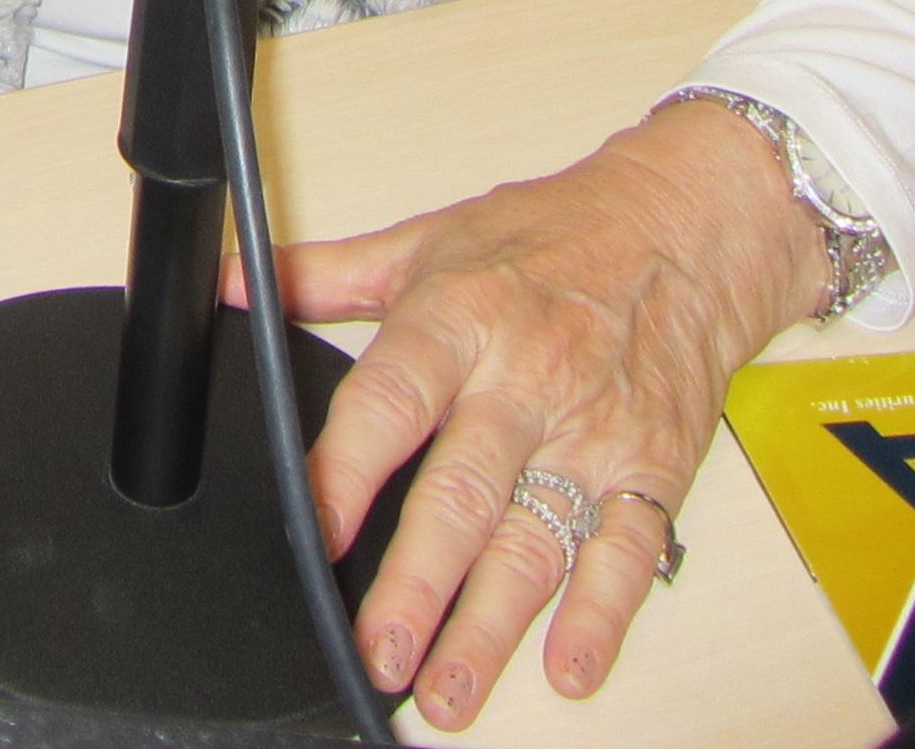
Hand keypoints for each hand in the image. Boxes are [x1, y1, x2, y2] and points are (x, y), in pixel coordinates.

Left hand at [232, 101, 827, 727]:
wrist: (685, 224)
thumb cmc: (551, 236)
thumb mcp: (428, 242)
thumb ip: (324, 273)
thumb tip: (230, 283)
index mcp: (459, 319)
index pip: (392, 401)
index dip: (348, 468)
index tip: (316, 531)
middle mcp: (526, 380)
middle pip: (463, 493)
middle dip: (417, 584)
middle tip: (379, 652)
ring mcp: (592, 431)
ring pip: (537, 540)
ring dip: (491, 625)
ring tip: (449, 689)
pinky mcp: (653, 467)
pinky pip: (630, 550)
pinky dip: (602, 614)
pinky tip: (568, 665)